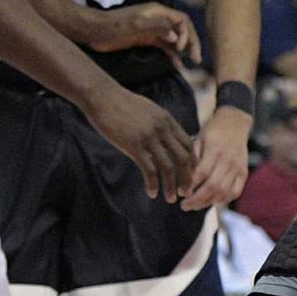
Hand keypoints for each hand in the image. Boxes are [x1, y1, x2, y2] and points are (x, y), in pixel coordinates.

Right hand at [85, 87, 194, 201]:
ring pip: (168, 167)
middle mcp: (163, 129)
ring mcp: (150, 137)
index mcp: (168, 120)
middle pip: (183, 157)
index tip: (191, 176)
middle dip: (187, 177)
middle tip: (187, 192)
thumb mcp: (149, 111)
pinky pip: (149, 169)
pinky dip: (153, 184)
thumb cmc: (123, 105)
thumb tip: (165, 139)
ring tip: (171, 199)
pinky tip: (152, 193)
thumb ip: (160, 124)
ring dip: (171, 186)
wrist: (104, 97)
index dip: (192, 162)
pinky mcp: (134, 145)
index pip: (188, 144)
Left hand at [88, 3, 201, 68]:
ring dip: (184, 50)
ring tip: (192, 64)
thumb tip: (175, 35)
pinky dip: (173, 55)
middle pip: (182, 29)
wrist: (94, 31)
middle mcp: (159, 19)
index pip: (182, 20)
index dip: (186, 34)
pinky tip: (178, 65)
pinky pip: (165, 46)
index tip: (181, 48)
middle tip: (197, 59)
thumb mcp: (135, 25)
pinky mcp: (147, 39)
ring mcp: (154, 30)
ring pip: (175, 39)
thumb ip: (156, 27)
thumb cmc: (113, 26)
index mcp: (159, 12)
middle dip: (192, 43)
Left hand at [180, 106, 251, 210]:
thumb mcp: (199, 138)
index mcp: (215, 149)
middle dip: (197, 199)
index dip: (190, 186)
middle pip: (213, 185)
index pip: (202, 173)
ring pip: (224, 191)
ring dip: (208, 202)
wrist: (236, 122)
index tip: (180, 193)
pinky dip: (224, 200)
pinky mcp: (244, 172)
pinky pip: (235, 192)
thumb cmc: (213, 130)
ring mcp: (238, 167)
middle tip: (184, 206)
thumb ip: (193, 159)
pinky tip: (212, 201)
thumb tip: (184, 181)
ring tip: (195, 206)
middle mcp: (228, 159)